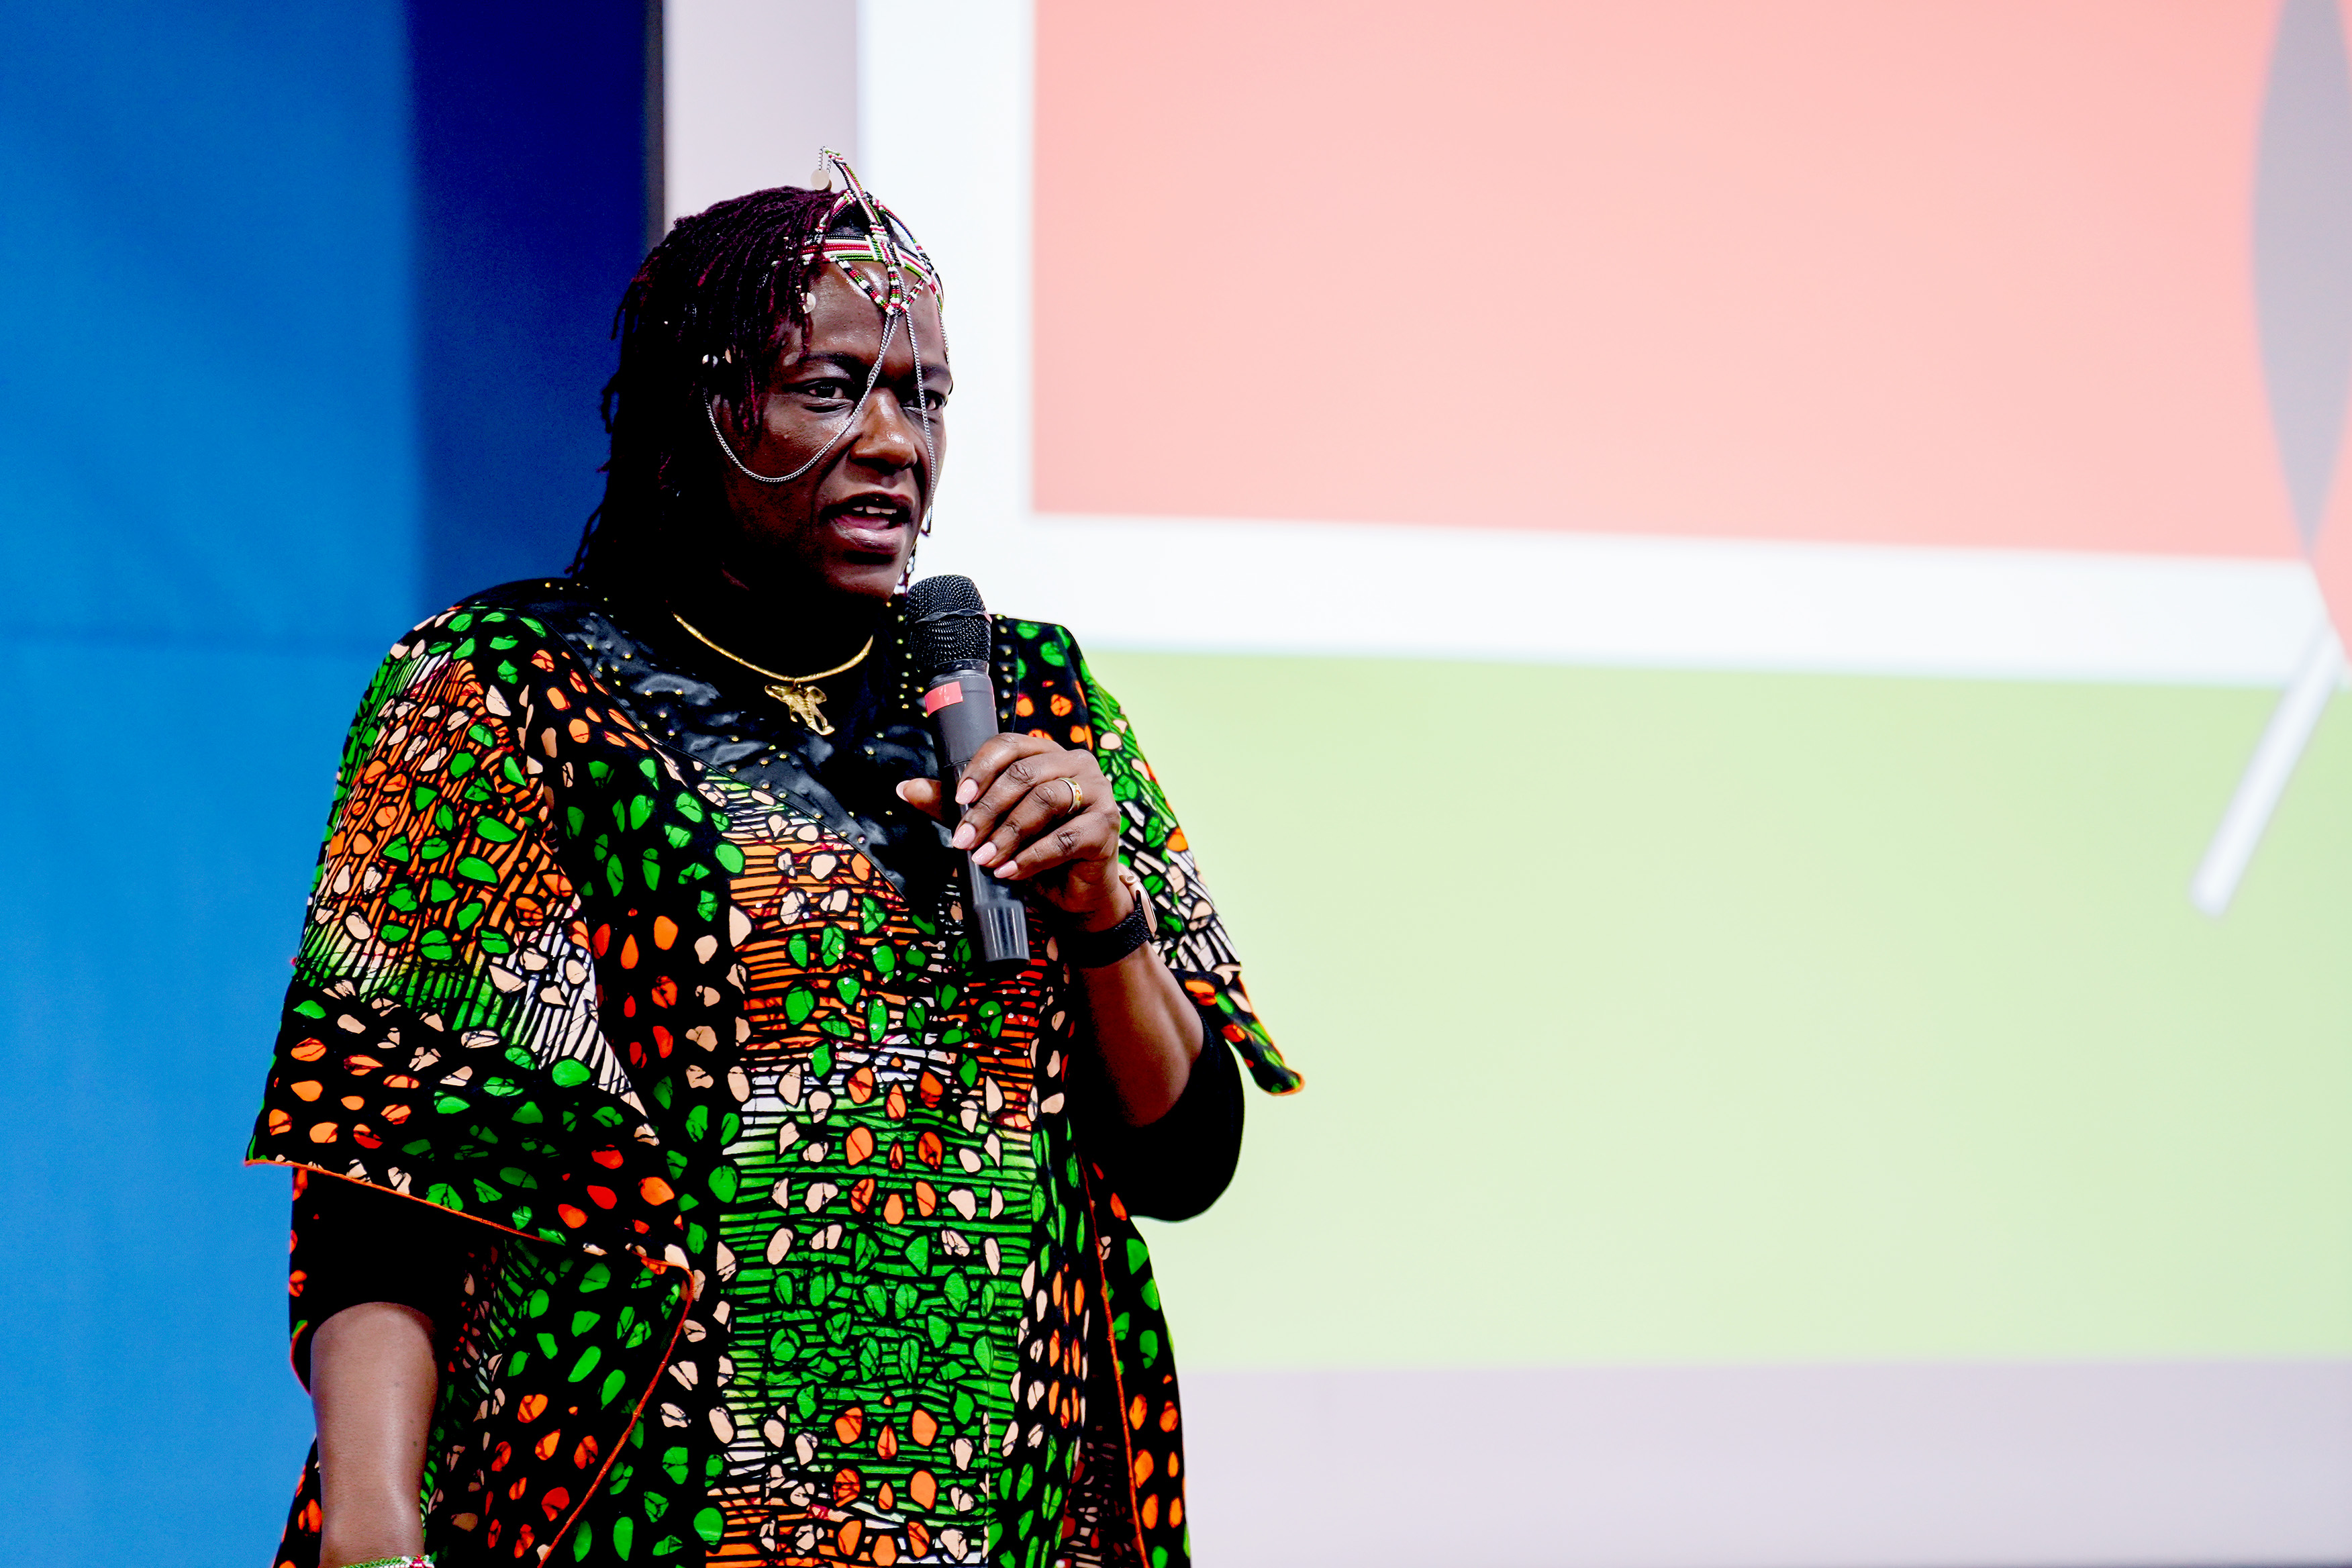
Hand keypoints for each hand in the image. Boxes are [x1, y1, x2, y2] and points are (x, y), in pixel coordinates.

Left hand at [895, 734, 1128, 930]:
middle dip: (987, 810)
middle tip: (963, 840)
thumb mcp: (990, 826)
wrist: (1075, 893)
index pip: (1009, 744)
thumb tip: (906, 788)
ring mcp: (1097, 793)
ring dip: (1008, 833)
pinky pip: (1065, 838)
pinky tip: (1011, 871)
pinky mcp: (1106, 827)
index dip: (981, 768)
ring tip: (985, 859)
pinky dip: (1032, 857)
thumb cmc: (1034, 851)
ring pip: (1046, 800)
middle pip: (1024, 774)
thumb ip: (954, 806)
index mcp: (1046, 754)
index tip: (959, 797)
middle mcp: (1076, 764)